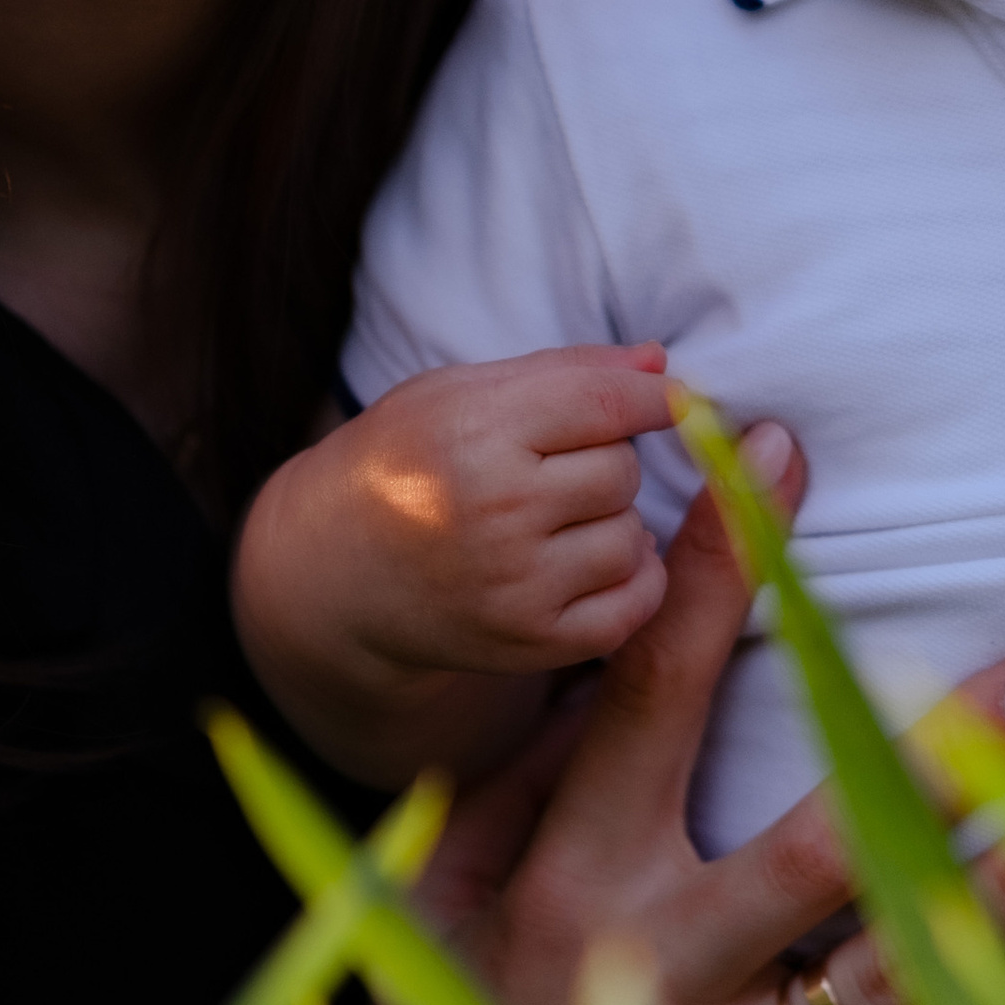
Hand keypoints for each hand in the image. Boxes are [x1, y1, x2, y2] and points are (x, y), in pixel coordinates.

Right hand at [238, 345, 676, 687]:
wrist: (332, 570)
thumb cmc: (405, 461)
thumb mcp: (461, 391)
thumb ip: (566, 371)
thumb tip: (660, 364)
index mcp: (477, 433)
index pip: (606, 403)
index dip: (655, 398)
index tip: (672, 399)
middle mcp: (499, 510)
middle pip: (623, 471)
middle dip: (605, 463)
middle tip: (552, 472)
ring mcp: (515, 584)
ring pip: (632, 536)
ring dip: (612, 523)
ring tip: (556, 520)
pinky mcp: (529, 640)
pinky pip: (634, 603)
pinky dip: (630, 580)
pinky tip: (589, 562)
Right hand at [350, 433, 1004, 1004]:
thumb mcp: (435, 909)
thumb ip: (514, 779)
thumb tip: (587, 628)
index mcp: (564, 881)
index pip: (646, 696)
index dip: (714, 572)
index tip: (781, 449)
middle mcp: (644, 970)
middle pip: (818, 835)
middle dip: (948, 750)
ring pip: (887, 968)